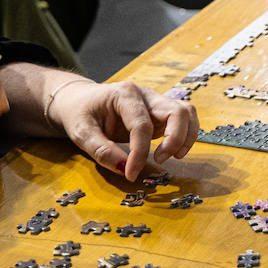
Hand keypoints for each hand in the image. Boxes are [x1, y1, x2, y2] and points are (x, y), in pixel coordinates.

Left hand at [48, 81, 198, 181]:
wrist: (80, 99)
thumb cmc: (80, 113)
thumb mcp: (81, 132)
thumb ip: (102, 151)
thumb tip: (124, 169)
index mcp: (125, 94)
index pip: (142, 125)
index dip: (140, 153)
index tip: (131, 173)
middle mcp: (147, 94)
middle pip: (177, 112)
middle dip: (175, 139)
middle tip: (160, 160)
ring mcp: (156, 101)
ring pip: (187, 112)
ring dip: (186, 136)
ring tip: (173, 156)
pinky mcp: (161, 112)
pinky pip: (184, 119)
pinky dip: (186, 135)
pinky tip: (174, 151)